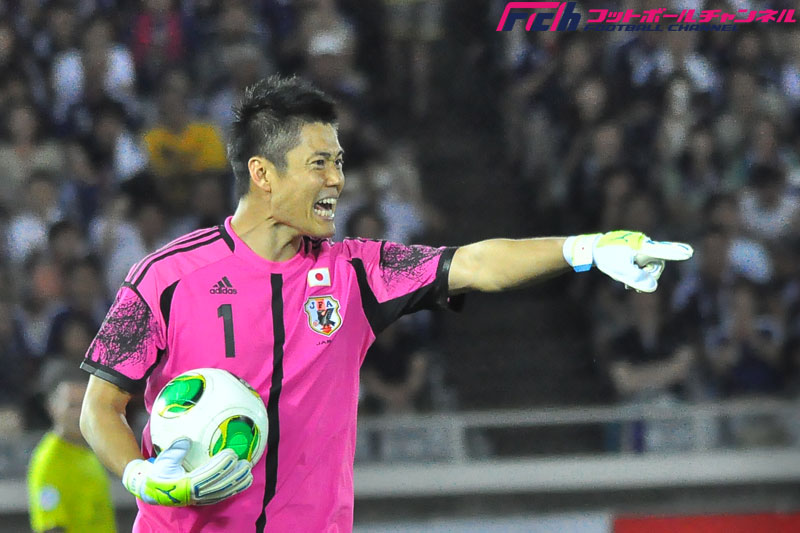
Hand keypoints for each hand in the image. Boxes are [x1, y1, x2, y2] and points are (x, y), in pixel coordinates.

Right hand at [122, 438, 252, 505]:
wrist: (152, 490)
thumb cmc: (159, 473)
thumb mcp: (164, 461)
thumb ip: (176, 450)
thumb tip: (186, 439)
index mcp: (186, 485)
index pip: (208, 475)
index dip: (221, 465)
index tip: (231, 454)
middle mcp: (195, 495)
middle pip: (219, 486)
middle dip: (234, 475)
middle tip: (246, 462)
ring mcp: (200, 498)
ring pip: (223, 492)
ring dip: (238, 482)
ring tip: (249, 471)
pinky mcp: (204, 500)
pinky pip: (222, 495)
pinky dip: (234, 489)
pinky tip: (244, 481)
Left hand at [564, 231, 692, 292]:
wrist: (592, 249)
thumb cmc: (606, 258)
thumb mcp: (619, 270)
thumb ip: (636, 278)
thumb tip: (654, 287)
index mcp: (642, 246)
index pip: (662, 250)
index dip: (675, 253)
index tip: (689, 253)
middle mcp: (645, 244)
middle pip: (658, 263)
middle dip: (648, 276)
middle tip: (632, 287)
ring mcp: (641, 247)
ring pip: (651, 265)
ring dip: (642, 276)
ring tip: (627, 284)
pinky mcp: (637, 251)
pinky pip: (644, 264)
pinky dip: (638, 273)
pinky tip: (628, 282)